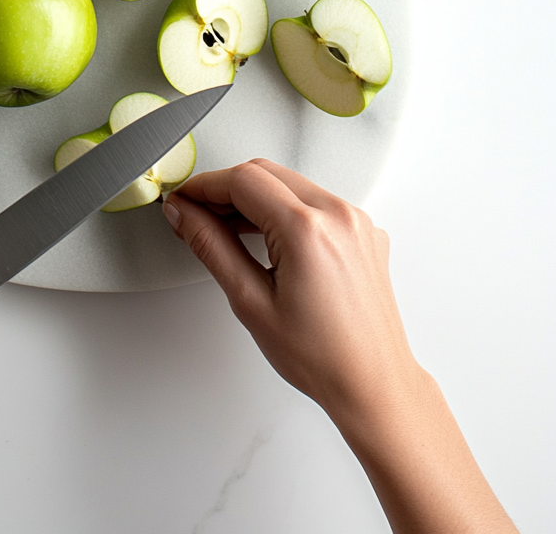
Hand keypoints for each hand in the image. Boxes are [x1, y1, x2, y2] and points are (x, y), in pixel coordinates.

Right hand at [162, 157, 410, 424]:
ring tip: (227, 228)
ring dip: (255, 196)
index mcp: (307, 229)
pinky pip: (315, 200)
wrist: (372, 383)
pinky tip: (267, 236)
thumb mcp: (250, 302)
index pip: (242, 180)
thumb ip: (211, 246)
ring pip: (290, 182)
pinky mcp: (363, 230)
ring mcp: (355, 220)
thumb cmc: (321, 357)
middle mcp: (337, 214)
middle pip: (265, 173)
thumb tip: (185, 214)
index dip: (203, 186)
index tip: (183, 200)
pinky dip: (285, 207)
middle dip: (225, 188)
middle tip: (198, 214)